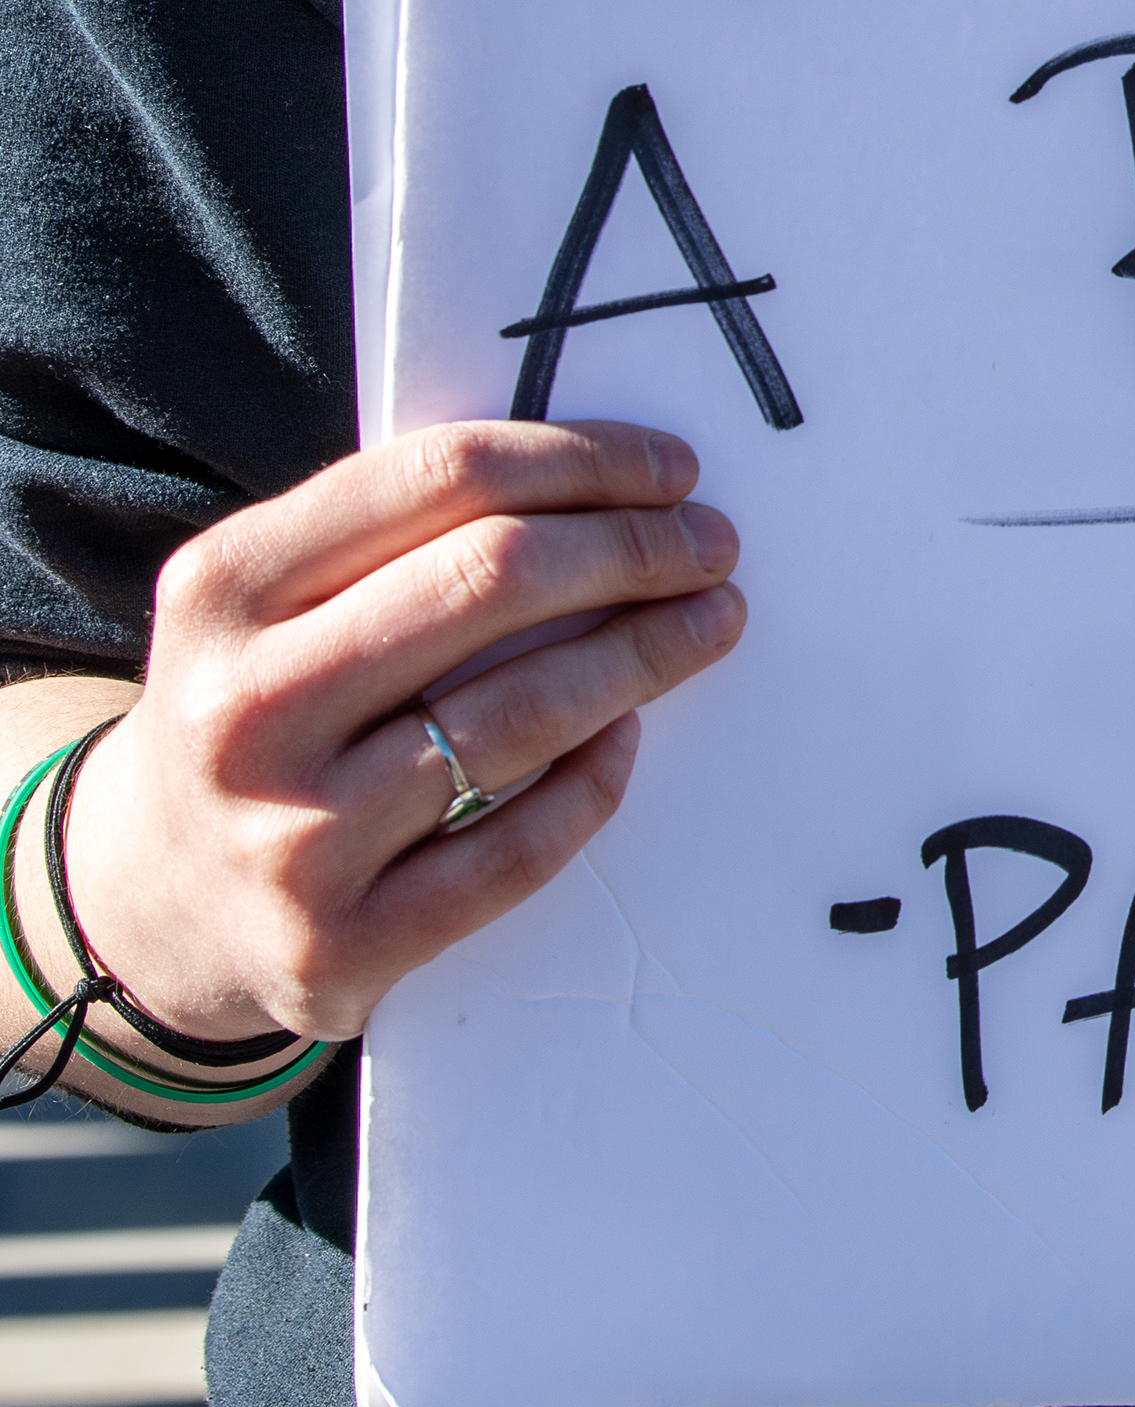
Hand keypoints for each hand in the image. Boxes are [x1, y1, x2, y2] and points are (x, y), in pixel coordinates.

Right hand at [54, 421, 744, 1053]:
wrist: (150, 898)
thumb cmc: (262, 710)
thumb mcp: (270, 601)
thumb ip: (400, 536)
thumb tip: (605, 484)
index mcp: (226, 588)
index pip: (443, 478)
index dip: (583, 461)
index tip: (671, 470)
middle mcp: (245, 708)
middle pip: (495, 579)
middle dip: (636, 549)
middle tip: (712, 546)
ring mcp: (290, 838)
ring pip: (522, 715)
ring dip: (647, 655)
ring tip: (711, 623)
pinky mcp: (342, 946)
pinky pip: (519, 848)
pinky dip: (594, 780)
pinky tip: (627, 734)